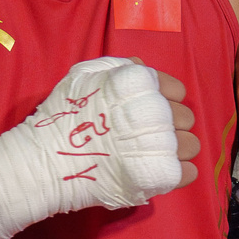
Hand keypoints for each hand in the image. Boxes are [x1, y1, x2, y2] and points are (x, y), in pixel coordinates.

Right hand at [0, 58, 197, 238]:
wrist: (47, 160)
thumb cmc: (64, 117)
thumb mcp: (85, 77)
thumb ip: (117, 69)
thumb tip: (142, 64)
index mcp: (141, 84)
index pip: (175, 89)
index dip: (165, 100)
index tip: (148, 111)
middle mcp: (156, 110)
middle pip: (185, 117)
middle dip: (171, 125)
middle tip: (148, 135)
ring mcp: (160, 144)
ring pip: (191, 145)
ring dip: (177, 150)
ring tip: (153, 155)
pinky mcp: (158, 174)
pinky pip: (186, 172)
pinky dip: (177, 173)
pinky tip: (158, 172)